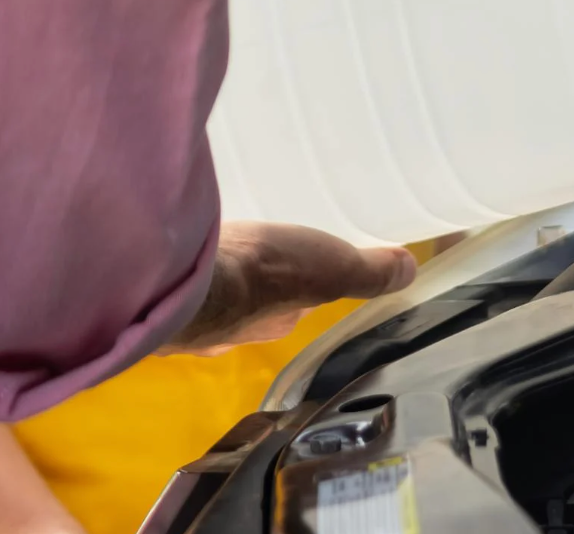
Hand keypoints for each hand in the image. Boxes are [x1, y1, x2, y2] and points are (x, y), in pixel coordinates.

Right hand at [160, 222, 416, 354]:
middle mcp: (232, 329)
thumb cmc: (264, 274)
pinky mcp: (160, 296)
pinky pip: (181, 282)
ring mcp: (191, 317)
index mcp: (273, 325)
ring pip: (215, 295)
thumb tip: (409, 272)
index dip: (301, 287)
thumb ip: (369, 273)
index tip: (300, 263)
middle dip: (257, 282)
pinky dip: (189, 268)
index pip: (295, 306)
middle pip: (253, 302)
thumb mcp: (333, 268)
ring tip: (223, 248)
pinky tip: (188, 249)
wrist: (185, 275)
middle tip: (260, 252)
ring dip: (222, 276)